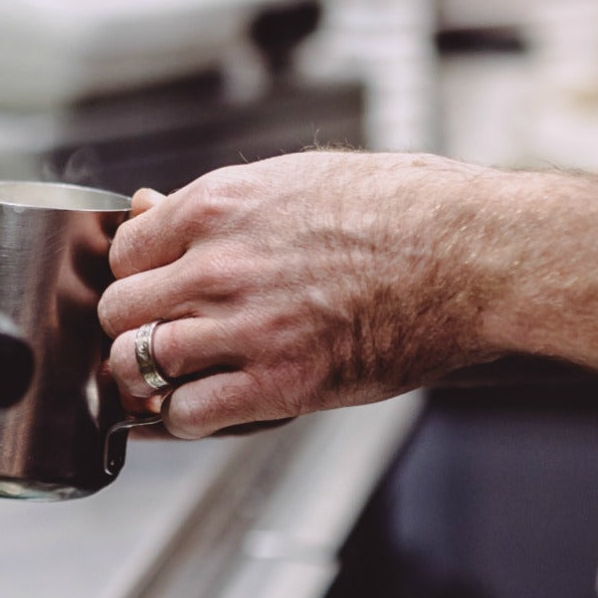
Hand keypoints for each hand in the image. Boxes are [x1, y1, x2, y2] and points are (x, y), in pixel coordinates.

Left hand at [98, 151, 500, 438]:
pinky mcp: (279, 384)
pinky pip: (188, 414)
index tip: (154, 287)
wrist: (478, 256)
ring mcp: (245, 327)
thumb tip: (143, 207)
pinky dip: (183, 419)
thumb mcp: (295, 178)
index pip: (124, 249)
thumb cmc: (405, 210)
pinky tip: (204, 407)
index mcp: (218, 205)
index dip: (136, 274)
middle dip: (133, 326)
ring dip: (149, 377)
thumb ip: (211, 203)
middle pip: (120, 310)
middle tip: (158, 336)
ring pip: (139, 364)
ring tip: (173, 377)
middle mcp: (218, 264)